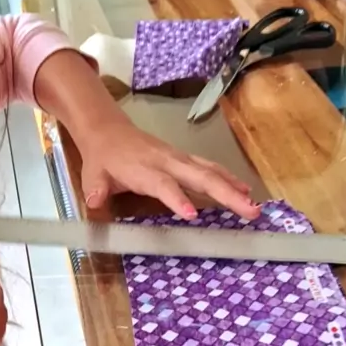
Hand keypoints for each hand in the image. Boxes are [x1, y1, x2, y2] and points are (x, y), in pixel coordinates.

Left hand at [80, 121, 259, 220]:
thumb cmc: (103, 158)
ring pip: (211, 172)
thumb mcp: (92, 174)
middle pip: (201, 177)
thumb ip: (96, 188)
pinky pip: (210, 169)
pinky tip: (244, 191)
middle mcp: (167, 162)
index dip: (177, 198)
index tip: (192, 214)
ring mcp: (179, 159)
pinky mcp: (186, 160)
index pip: (164, 185)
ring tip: (253, 205)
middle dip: (226, 194)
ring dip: (233, 188)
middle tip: (249, 211)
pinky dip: (229, 179)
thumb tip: (94, 201)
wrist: (108, 130)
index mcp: (145, 169)